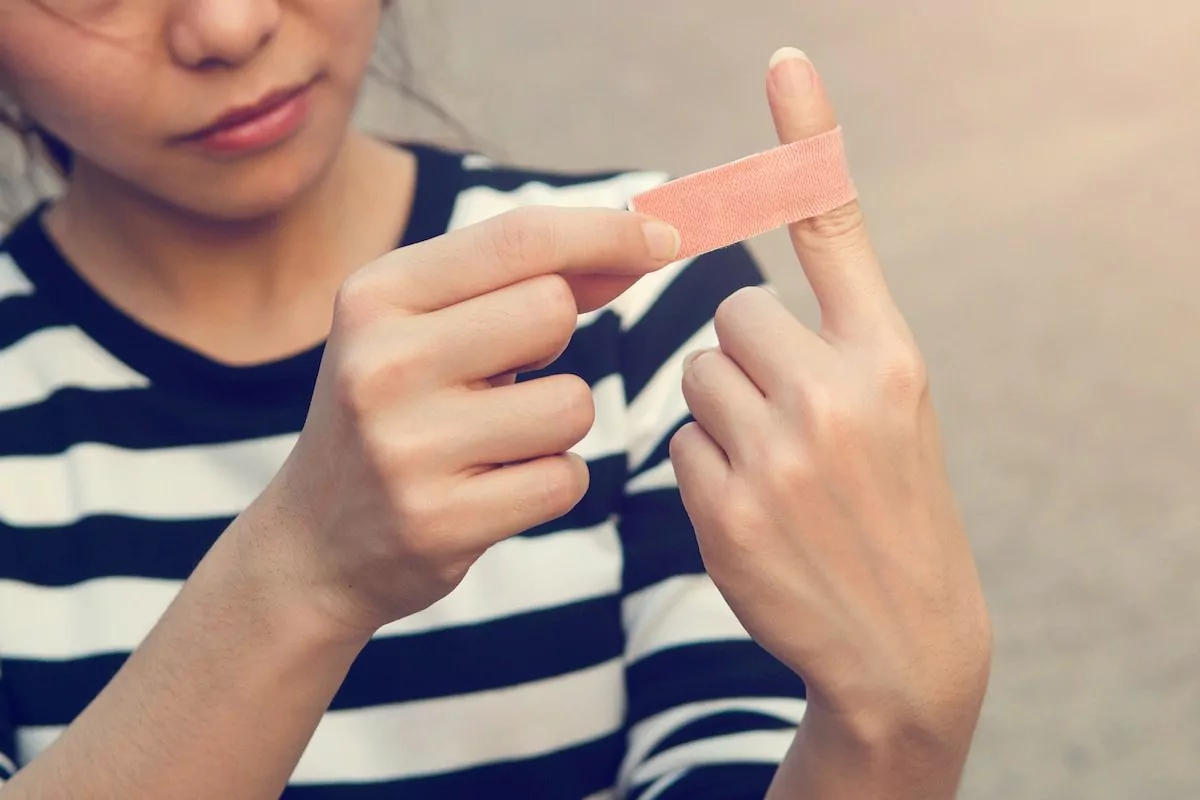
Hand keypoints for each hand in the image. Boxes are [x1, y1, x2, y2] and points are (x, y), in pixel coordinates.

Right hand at [248, 207, 679, 637]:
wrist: (315, 542)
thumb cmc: (394, 413)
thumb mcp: (424, 328)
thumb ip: (519, 282)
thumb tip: (640, 245)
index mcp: (375, 295)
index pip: (520, 238)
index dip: (607, 233)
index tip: (668, 239)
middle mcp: (381, 363)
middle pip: (551, 310)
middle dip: (554, 343)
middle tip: (504, 375)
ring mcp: (408, 447)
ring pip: (572, 404)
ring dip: (555, 422)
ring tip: (491, 439)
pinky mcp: (441, 521)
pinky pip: (565, 478)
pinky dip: (550, 480)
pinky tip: (492, 488)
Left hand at [669, 50, 991, 763]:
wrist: (903, 642)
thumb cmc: (893, 512)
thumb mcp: (895, 416)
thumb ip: (834, 348)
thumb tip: (737, 306)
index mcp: (892, 356)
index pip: (836, 230)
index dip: (807, 141)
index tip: (782, 61)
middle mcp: (840, 391)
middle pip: (730, 315)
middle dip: (744, 360)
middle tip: (787, 421)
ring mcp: (781, 452)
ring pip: (695, 379)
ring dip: (721, 416)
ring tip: (776, 474)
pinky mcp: (729, 507)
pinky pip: (679, 447)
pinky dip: (703, 472)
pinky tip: (753, 516)